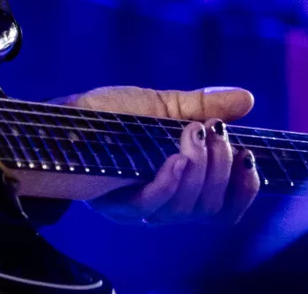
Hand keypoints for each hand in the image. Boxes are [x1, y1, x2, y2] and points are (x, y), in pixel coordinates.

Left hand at [55, 85, 260, 224]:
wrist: (58, 120)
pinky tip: (174, 159)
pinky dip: (170, 181)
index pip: (224, 206)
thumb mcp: (160, 105)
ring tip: (190, 135)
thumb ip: (203, 106)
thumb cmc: (103, 114)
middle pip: (210, 207)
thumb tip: (247, 99)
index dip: (244, 190)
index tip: (249, 159)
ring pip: (187, 209)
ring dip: (198, 170)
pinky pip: (153, 206)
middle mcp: (163, 201)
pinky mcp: (116, 205)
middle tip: (213, 133)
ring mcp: (139, 206)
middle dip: (221, 168)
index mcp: (179, 182)